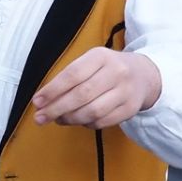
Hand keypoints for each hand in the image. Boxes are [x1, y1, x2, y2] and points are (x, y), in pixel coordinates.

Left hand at [31, 48, 162, 128]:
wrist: (144, 74)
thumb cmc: (107, 69)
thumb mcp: (90, 62)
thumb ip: (68, 78)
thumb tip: (43, 100)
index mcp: (101, 56)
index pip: (72, 74)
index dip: (52, 90)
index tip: (37, 102)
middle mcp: (116, 72)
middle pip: (81, 95)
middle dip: (57, 109)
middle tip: (40, 118)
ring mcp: (125, 92)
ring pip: (92, 111)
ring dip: (70, 119)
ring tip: (58, 119)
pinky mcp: (130, 109)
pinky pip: (103, 122)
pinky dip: (86, 124)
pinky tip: (77, 120)